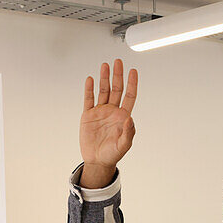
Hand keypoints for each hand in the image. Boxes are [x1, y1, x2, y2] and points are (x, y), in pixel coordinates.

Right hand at [80, 59, 137, 186]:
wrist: (97, 160)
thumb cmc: (112, 154)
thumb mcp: (124, 145)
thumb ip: (128, 132)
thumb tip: (129, 119)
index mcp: (123, 117)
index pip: (129, 96)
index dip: (132, 84)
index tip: (133, 71)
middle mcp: (112, 111)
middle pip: (116, 89)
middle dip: (118, 75)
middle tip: (118, 62)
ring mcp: (100, 112)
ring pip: (103, 91)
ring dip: (104, 78)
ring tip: (105, 65)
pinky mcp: (88, 115)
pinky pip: (89, 99)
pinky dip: (89, 89)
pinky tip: (90, 79)